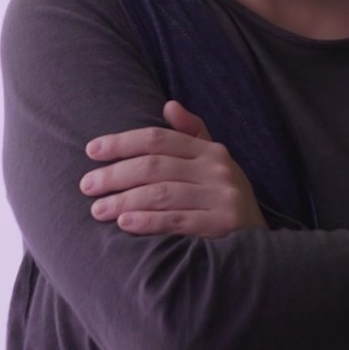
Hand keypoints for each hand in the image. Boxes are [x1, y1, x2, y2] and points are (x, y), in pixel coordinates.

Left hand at [80, 101, 266, 237]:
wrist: (261, 244)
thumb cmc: (223, 199)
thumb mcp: (213, 162)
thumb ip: (191, 133)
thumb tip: (168, 105)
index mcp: (210, 151)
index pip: (158, 139)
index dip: (122, 142)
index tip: (92, 150)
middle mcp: (217, 169)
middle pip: (155, 166)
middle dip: (115, 174)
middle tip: (87, 185)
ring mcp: (221, 197)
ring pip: (161, 193)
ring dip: (124, 200)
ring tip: (98, 209)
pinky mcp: (222, 225)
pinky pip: (177, 220)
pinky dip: (148, 221)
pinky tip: (125, 223)